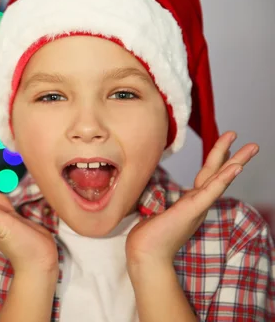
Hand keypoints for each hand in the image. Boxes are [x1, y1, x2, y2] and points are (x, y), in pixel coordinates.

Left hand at [125, 131, 258, 269]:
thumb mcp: (156, 214)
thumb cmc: (148, 238)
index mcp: (190, 203)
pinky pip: (211, 191)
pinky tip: (235, 168)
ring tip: (251, 147)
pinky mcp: (192, 210)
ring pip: (219, 178)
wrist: (146, 256)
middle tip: (252, 143)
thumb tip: (154, 200)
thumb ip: (161, 205)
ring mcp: (197, 207)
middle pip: (218, 174)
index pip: (207, 177)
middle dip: (233, 156)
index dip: (217, 160)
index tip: (227, 146)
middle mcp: (198, 204)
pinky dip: (223, 179)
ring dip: (236, 161)